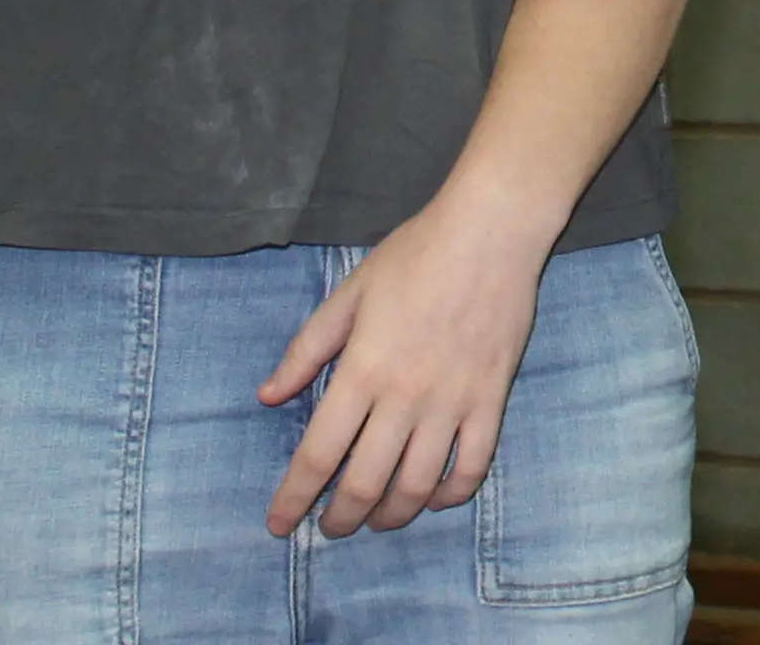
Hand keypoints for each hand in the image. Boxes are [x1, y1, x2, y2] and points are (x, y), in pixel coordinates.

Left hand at [258, 195, 546, 537]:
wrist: (491, 232)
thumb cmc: (415, 255)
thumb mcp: (349, 294)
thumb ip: (306, 350)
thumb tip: (268, 396)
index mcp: (362, 370)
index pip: (318, 454)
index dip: (293, 498)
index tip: (278, 524)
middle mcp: (405, 396)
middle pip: (365, 483)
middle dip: (340, 518)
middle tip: (330, 528)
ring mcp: (452, 402)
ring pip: (417, 485)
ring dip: (392, 515)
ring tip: (377, 520)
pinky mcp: (491, 399)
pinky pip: (472, 466)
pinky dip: (451, 494)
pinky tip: (434, 498)